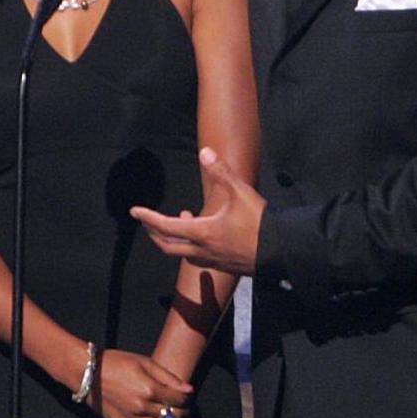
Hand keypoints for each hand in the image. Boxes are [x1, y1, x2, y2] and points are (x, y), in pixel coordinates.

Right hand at [94, 350, 190, 417]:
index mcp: (150, 388)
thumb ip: (168, 377)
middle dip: (184, 416)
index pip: (178, 400)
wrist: (87, 373)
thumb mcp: (144, 362)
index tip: (188, 400)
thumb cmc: (116, 362)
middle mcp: (143, 406)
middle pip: (173, 416)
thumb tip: (189, 390)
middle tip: (188, 414)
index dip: (187, 401)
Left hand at [131, 146, 260, 275]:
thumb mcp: (239, 192)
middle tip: (147, 221)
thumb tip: (205, 152)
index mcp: (201, 232)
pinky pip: (198, 257)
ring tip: (181, 218)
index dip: (148, 217)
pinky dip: (191, 244)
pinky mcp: (223, 265)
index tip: (135, 211)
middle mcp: (202, 250)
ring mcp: (212, 260)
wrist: (281, 251)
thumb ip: (220, 171)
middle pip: (168, 246)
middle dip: (154, 232)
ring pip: (183, 253)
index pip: (165, 226)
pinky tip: (203, 233)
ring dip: (174, 239)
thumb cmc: (258, 222)